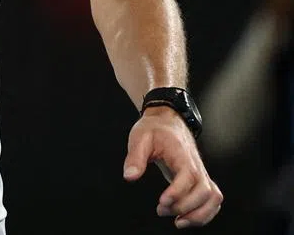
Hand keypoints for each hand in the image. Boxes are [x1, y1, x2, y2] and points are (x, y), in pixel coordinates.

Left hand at [124, 108, 222, 226]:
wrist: (168, 119)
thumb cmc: (154, 129)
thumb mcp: (139, 137)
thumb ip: (134, 157)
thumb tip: (129, 177)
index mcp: (181, 153)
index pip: (188, 176)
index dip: (178, 193)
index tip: (161, 202)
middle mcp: (196, 164)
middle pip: (203, 191)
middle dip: (185, 207)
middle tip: (161, 210)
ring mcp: (201, 172)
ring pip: (213, 198)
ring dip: (199, 214)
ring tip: (178, 222)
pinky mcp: (201, 179)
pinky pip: (213, 199)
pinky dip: (206, 213)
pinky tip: (187, 218)